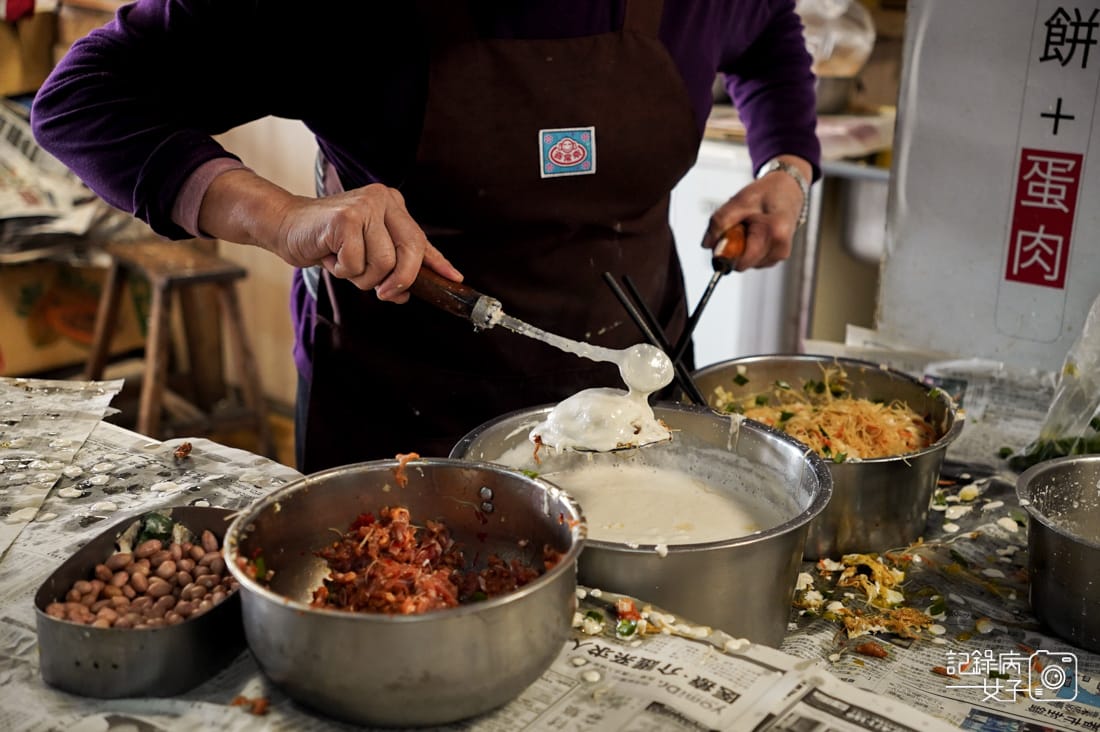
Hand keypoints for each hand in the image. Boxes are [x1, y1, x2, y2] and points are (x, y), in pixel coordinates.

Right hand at [277, 183, 461, 301]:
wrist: (287, 227)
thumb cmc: (328, 241)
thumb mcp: (366, 253)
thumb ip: (390, 268)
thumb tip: (407, 294)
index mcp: (392, 205)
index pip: (421, 239)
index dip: (437, 263)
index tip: (454, 279)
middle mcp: (382, 200)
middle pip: (409, 251)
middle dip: (399, 280)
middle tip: (383, 292)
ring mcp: (364, 206)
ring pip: (383, 263)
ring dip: (362, 276)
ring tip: (344, 261)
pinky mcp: (345, 218)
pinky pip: (356, 263)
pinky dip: (342, 270)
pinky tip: (330, 254)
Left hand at [701, 156, 810, 270]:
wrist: (788, 189)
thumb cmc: (765, 193)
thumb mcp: (738, 201)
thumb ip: (719, 222)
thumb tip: (707, 245)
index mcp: (773, 234)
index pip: (741, 261)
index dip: (727, 253)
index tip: (725, 236)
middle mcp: (780, 249)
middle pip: (742, 263)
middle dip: (734, 247)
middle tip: (740, 225)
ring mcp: (780, 255)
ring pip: (747, 263)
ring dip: (742, 247)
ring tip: (750, 227)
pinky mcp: (778, 257)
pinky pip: (753, 260)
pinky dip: (749, 248)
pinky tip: (755, 233)